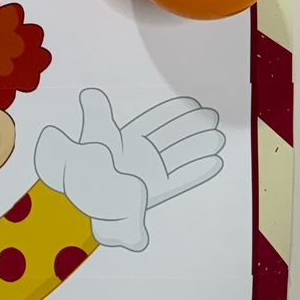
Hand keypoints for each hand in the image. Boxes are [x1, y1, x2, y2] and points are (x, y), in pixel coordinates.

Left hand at [35, 90, 224, 251]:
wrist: (82, 204)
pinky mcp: (154, 192)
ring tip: (219, 137)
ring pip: (179, 156)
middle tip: (212, 116)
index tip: (191, 103)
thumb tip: (90, 94)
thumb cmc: (81, 172)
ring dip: (199, 146)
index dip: (173, 113)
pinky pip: (180, 179)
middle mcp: (140, 156)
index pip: (154, 123)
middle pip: (172, 138)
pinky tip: (214, 162)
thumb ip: (95, 116)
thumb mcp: (90, 139)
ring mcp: (149, 173)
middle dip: (192, 127)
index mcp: (126, 140)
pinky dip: (197, 170)